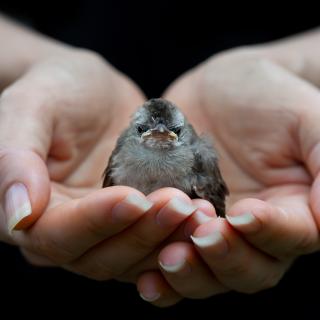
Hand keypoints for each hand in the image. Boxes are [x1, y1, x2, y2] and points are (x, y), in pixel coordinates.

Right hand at [0, 43, 213, 281]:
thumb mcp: (31, 106)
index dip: (97, 220)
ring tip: (200, 212)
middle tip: (181, 205)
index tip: (133, 197)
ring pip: (133, 257)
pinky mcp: (131, 224)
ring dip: (168, 240)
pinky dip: (179, 236)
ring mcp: (102, 232)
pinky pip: (154, 243)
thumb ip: (15, 156)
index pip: (58, 234)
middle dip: (143, 233)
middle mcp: (65, 232)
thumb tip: (18, 214)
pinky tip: (203, 215)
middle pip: (101, 255)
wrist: (91, 93)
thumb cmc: (57, 90)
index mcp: (33, 210)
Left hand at [136, 47, 319, 305]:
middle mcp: (256, 231)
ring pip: (208, 273)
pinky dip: (161, 276)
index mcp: (295, 209)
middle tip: (201, 235)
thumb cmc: (269, 96)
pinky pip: (172, 258)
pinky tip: (145, 279)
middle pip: (248, 268)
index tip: (244, 213)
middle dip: (225, 257)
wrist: (220, 91)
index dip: (269, 231)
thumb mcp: (304, 117)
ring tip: (168, 258)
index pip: (292, 236)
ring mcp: (215, 230)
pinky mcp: (179, 225)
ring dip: (189, 272)